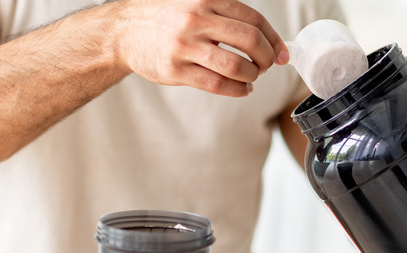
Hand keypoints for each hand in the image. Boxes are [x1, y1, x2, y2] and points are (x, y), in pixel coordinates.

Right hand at [114, 0, 288, 96]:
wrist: (124, 31)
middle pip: (250, 42)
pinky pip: (217, 84)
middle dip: (266, 58)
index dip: (274, 39)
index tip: (282, 53)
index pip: (253, 20)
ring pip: (236, 66)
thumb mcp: (193, 2)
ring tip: (252, 78)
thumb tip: (264, 37)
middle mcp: (196, 20)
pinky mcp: (175, 70)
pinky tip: (241, 89)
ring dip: (252, 76)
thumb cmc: (165, 19)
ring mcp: (185, 46)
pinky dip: (237, 90)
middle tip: (266, 66)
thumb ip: (223, 13)